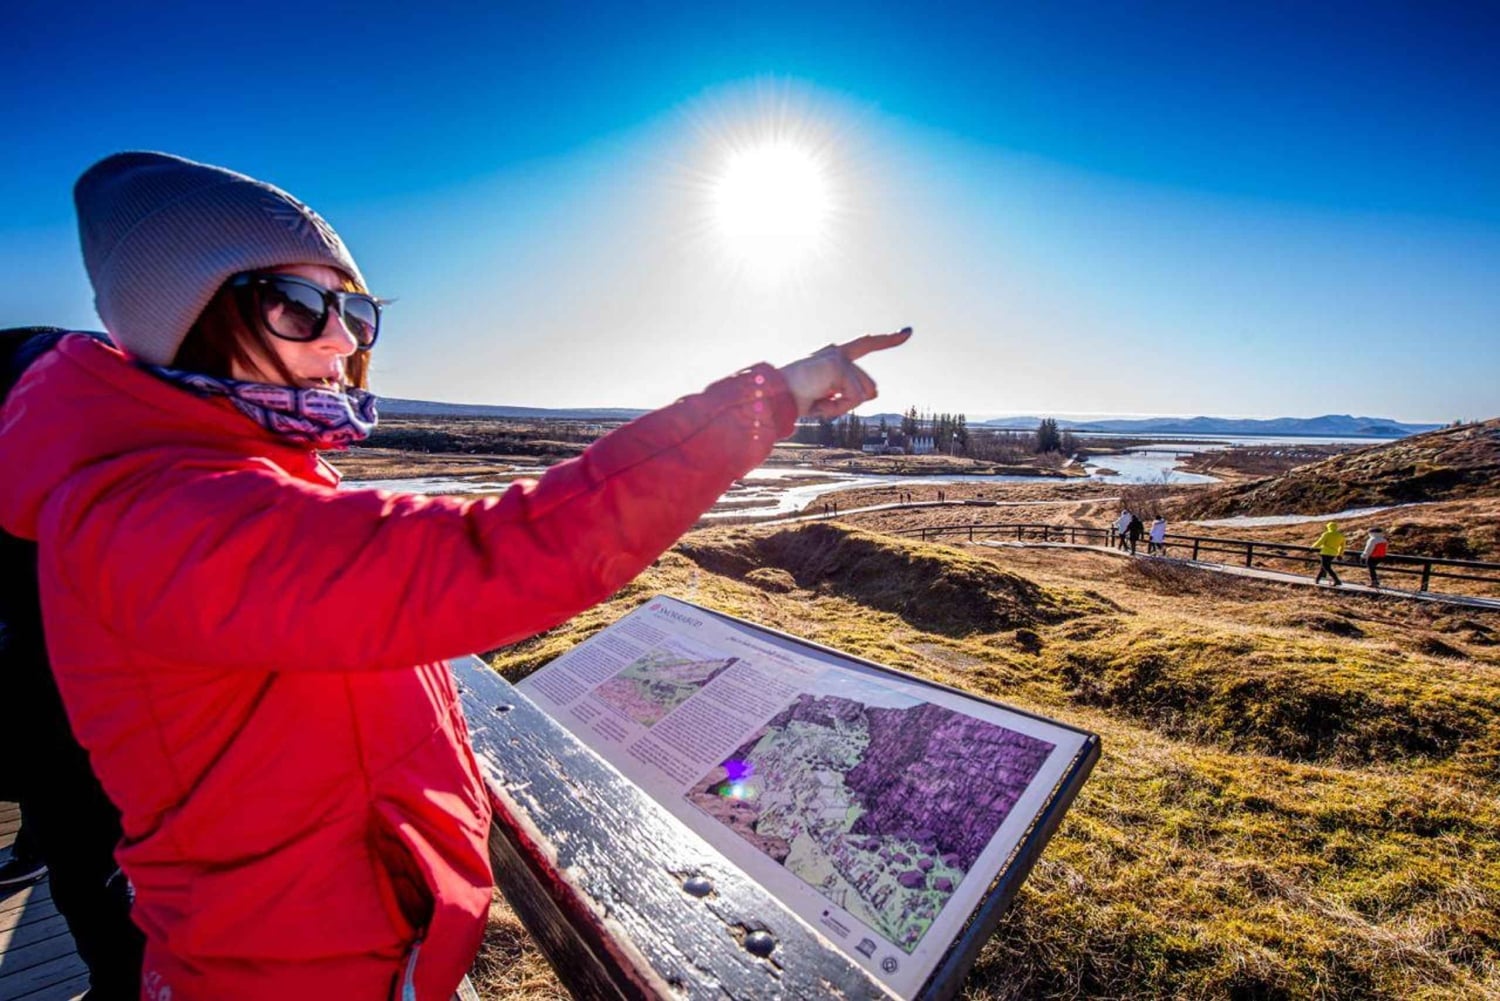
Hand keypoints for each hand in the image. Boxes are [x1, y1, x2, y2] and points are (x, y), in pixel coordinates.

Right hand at [778, 327, 911, 418]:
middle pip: (869, 388)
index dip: (889, 340)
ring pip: (863, 395)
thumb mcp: (826, 398)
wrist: (774, 398)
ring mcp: (837, 356)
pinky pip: (853, 398)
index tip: (908, 332)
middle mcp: (838, 351)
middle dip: (850, 405)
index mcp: (835, 355)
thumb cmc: (795, 400)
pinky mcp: (837, 365)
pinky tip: (819, 402)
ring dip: (841, 408)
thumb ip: (848, 394)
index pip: (867, 344)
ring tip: (817, 402)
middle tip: (821, 404)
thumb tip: (874, 392)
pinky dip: (837, 408)